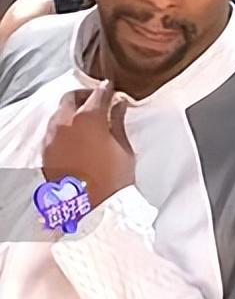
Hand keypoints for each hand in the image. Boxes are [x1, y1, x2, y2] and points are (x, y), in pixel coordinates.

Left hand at [42, 81, 134, 208]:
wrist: (90, 208)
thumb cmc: (113, 179)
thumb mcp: (124, 147)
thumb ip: (118, 122)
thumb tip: (118, 105)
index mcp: (88, 119)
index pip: (99, 93)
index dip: (108, 89)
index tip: (113, 89)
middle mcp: (65, 124)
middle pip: (71, 98)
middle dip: (85, 95)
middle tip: (99, 100)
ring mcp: (52, 139)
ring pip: (59, 114)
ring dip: (73, 111)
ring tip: (88, 119)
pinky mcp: (46, 154)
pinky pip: (53, 132)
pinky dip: (64, 128)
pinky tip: (77, 136)